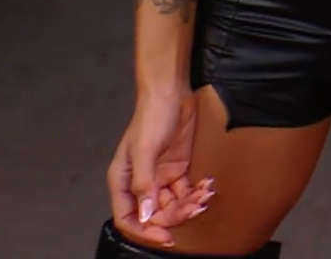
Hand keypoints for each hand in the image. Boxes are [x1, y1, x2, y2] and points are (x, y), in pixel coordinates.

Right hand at [107, 90, 211, 245]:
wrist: (171, 94)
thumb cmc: (151, 119)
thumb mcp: (145, 151)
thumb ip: (144, 184)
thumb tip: (145, 215)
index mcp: (124, 181)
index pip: (128, 218)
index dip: (144, 231)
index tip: (164, 236)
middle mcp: (140, 183)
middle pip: (154, 214)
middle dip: (174, 216)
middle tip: (195, 207)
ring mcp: (159, 177)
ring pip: (172, 205)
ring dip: (188, 205)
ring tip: (204, 195)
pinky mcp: (177, 170)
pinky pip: (185, 191)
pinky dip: (196, 193)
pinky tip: (207, 186)